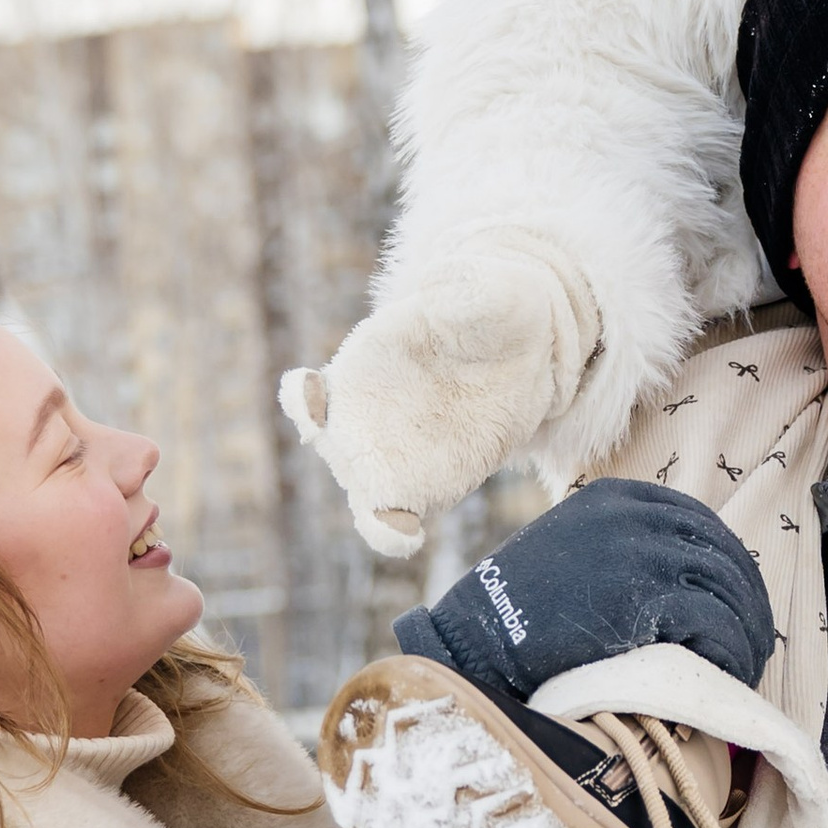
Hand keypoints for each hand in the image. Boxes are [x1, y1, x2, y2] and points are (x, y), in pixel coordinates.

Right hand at [280, 246, 596, 557]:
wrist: (524, 353)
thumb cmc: (495, 314)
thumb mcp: (493, 293)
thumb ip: (472, 296)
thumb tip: (448, 294)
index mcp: (363, 368)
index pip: (306, 395)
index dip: (303, 402)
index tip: (315, 399)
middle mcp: (363, 419)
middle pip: (337, 455)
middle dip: (355, 462)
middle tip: (386, 460)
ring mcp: (391, 459)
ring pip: (363, 496)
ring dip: (376, 504)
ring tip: (398, 518)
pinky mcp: (426, 488)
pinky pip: (393, 524)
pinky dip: (392, 534)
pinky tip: (411, 532)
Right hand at [396, 480, 776, 702]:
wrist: (477, 643)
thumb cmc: (517, 611)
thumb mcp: (570, 549)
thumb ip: (620, 547)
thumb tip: (682, 576)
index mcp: (618, 498)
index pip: (699, 524)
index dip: (730, 566)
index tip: (740, 602)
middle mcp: (635, 516)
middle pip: (723, 556)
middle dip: (749, 604)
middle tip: (757, 643)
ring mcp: (642, 553)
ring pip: (728, 590)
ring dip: (747, 633)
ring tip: (747, 666)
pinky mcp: (645, 599)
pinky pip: (715, 624)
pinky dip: (731, 652)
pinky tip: (730, 673)